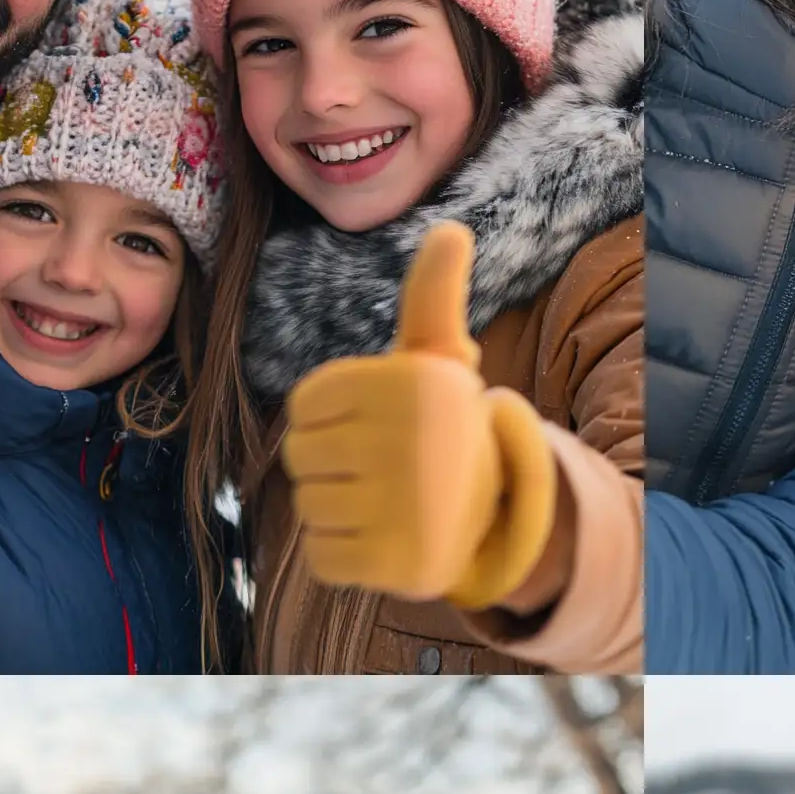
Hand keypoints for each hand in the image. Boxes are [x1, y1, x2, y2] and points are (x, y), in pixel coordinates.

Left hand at [281, 221, 558, 609]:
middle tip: (378, 466)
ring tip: (383, 500)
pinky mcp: (397, 563)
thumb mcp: (441, 358)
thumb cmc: (441, 424)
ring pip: (308, 505)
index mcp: (412, 384)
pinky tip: (382, 537)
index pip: (304, 404)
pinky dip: (343, 551)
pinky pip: (323, 554)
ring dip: (335, 507)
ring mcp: (405, 507)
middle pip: (299, 455)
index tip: (371, 424)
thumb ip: (432, 296)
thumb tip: (451, 229)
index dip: (327, 417)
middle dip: (327, 463)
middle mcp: (411, 442)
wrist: (495, 510)